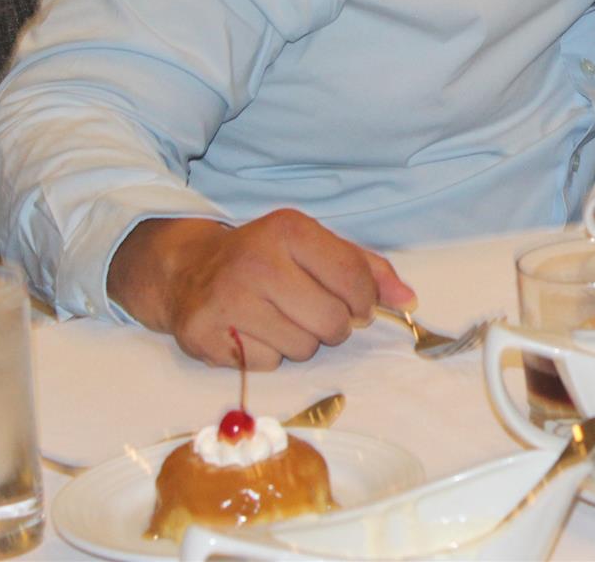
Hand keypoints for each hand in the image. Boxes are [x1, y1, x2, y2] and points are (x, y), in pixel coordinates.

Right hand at [106, 210, 415, 368]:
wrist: (187, 269)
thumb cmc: (264, 257)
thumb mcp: (313, 246)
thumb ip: (365, 268)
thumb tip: (407, 299)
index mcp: (288, 230)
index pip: (354, 277)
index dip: (365, 300)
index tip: (358, 305)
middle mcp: (256, 262)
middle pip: (332, 321)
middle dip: (333, 325)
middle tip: (312, 312)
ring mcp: (228, 300)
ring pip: (302, 348)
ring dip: (301, 342)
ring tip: (279, 319)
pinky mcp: (206, 335)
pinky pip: (267, 365)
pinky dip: (268, 355)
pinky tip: (252, 331)